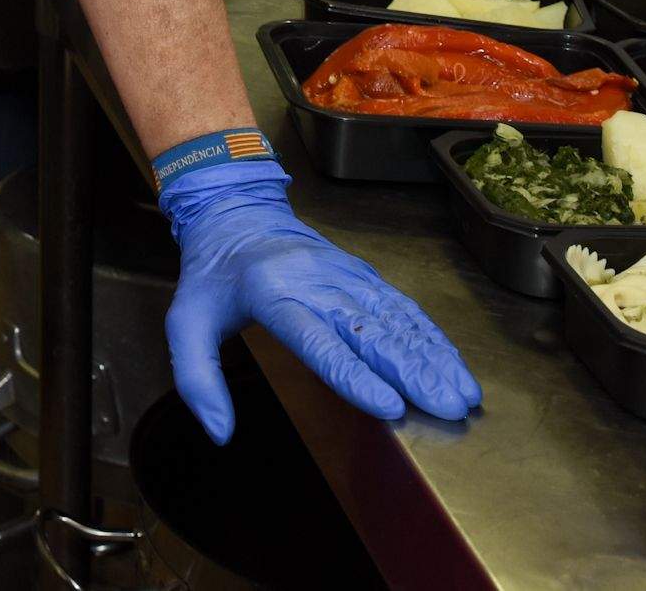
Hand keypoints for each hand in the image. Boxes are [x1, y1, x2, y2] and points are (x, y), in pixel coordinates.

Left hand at [161, 157, 478, 432]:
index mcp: (272, 293)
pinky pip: (400, 306)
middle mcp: (316, 280)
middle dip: (412, 371)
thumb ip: (198, 379)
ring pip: (394, 318)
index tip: (390, 407)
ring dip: (432, 356)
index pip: (319, 341)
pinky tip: (452, 362)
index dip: (355, 376)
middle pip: (369, 330)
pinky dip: (430, 335)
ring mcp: (344, 274)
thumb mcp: (184, 322)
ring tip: (461, 393)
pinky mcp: (361, 274)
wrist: (236, 212)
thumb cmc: (212, 276)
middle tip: (446, 408)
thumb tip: (219, 433)